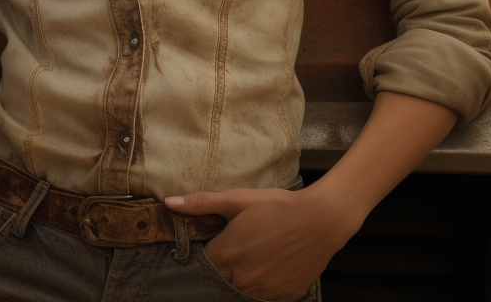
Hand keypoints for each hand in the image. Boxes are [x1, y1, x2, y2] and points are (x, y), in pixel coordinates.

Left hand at [165, 183, 356, 301]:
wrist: (321, 220)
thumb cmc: (277, 207)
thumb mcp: (238, 199)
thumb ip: (201, 204)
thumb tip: (169, 202)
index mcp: (226, 256)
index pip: (200, 266)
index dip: (202, 255)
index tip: (209, 244)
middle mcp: (241, 281)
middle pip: (218, 281)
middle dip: (220, 267)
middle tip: (236, 248)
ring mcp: (263, 294)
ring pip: (239, 291)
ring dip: (240, 277)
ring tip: (254, 254)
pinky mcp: (282, 299)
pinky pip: (262, 297)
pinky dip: (260, 285)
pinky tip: (269, 265)